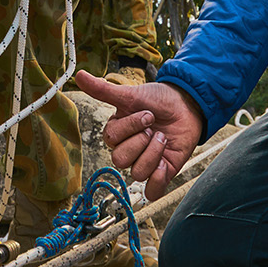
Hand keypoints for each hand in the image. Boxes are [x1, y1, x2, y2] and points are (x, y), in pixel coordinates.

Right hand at [74, 70, 203, 200]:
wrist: (188, 105)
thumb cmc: (158, 99)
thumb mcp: (131, 94)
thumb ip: (103, 90)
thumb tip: (79, 75)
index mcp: (117, 134)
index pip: (111, 140)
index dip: (130, 127)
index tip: (147, 114)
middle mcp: (128, 150)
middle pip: (120, 160)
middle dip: (141, 141)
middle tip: (154, 128)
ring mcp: (145, 163)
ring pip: (137, 173)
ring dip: (153, 153)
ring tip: (163, 138)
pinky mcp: (162, 173)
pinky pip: (152, 191)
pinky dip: (157, 180)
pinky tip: (164, 163)